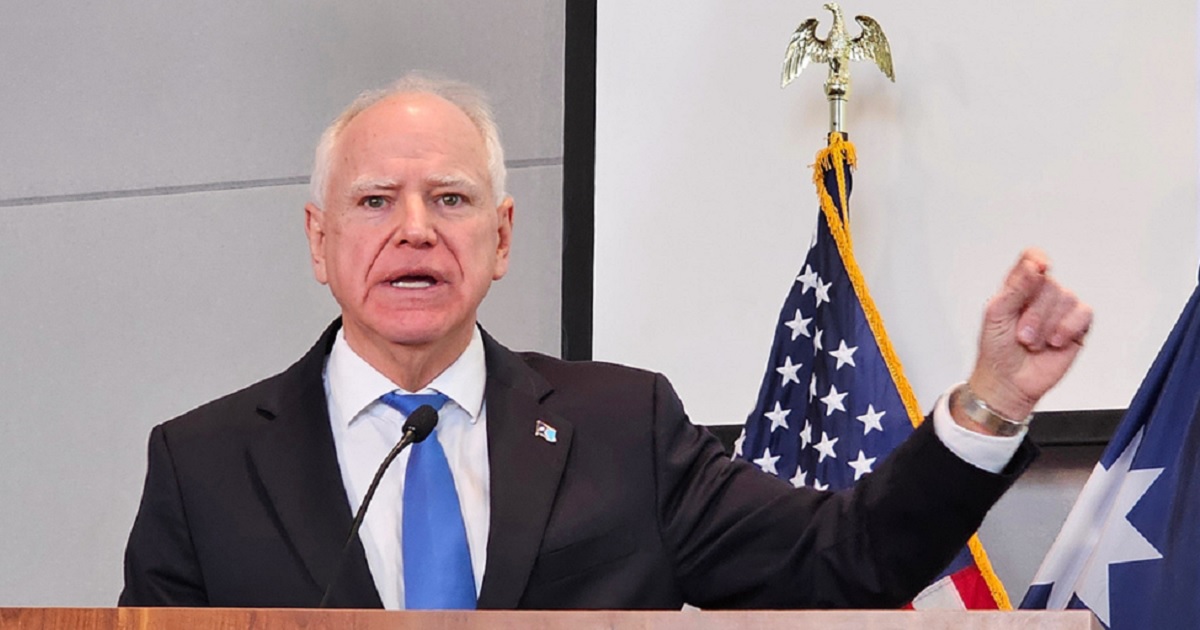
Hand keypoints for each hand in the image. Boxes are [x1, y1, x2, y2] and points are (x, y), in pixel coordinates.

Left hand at [962, 249, 1092, 428]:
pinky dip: (1068, 328)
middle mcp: (1040, 295)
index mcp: (1017, 288)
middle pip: (1049, 283)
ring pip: (1066, 298)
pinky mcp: (1076, 327)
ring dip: (1047, 325)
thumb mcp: (996, 316)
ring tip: (1033, 343)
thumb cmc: (997, 350)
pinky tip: (1054, 342)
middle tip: (1022, 335)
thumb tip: (1032, 266)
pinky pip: (1084, 313)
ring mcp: (1059, 310)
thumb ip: (1015, 289)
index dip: (1036, 259)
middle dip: (1034, 313)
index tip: (1038, 268)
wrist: (1009, 382)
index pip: (1031, 260)